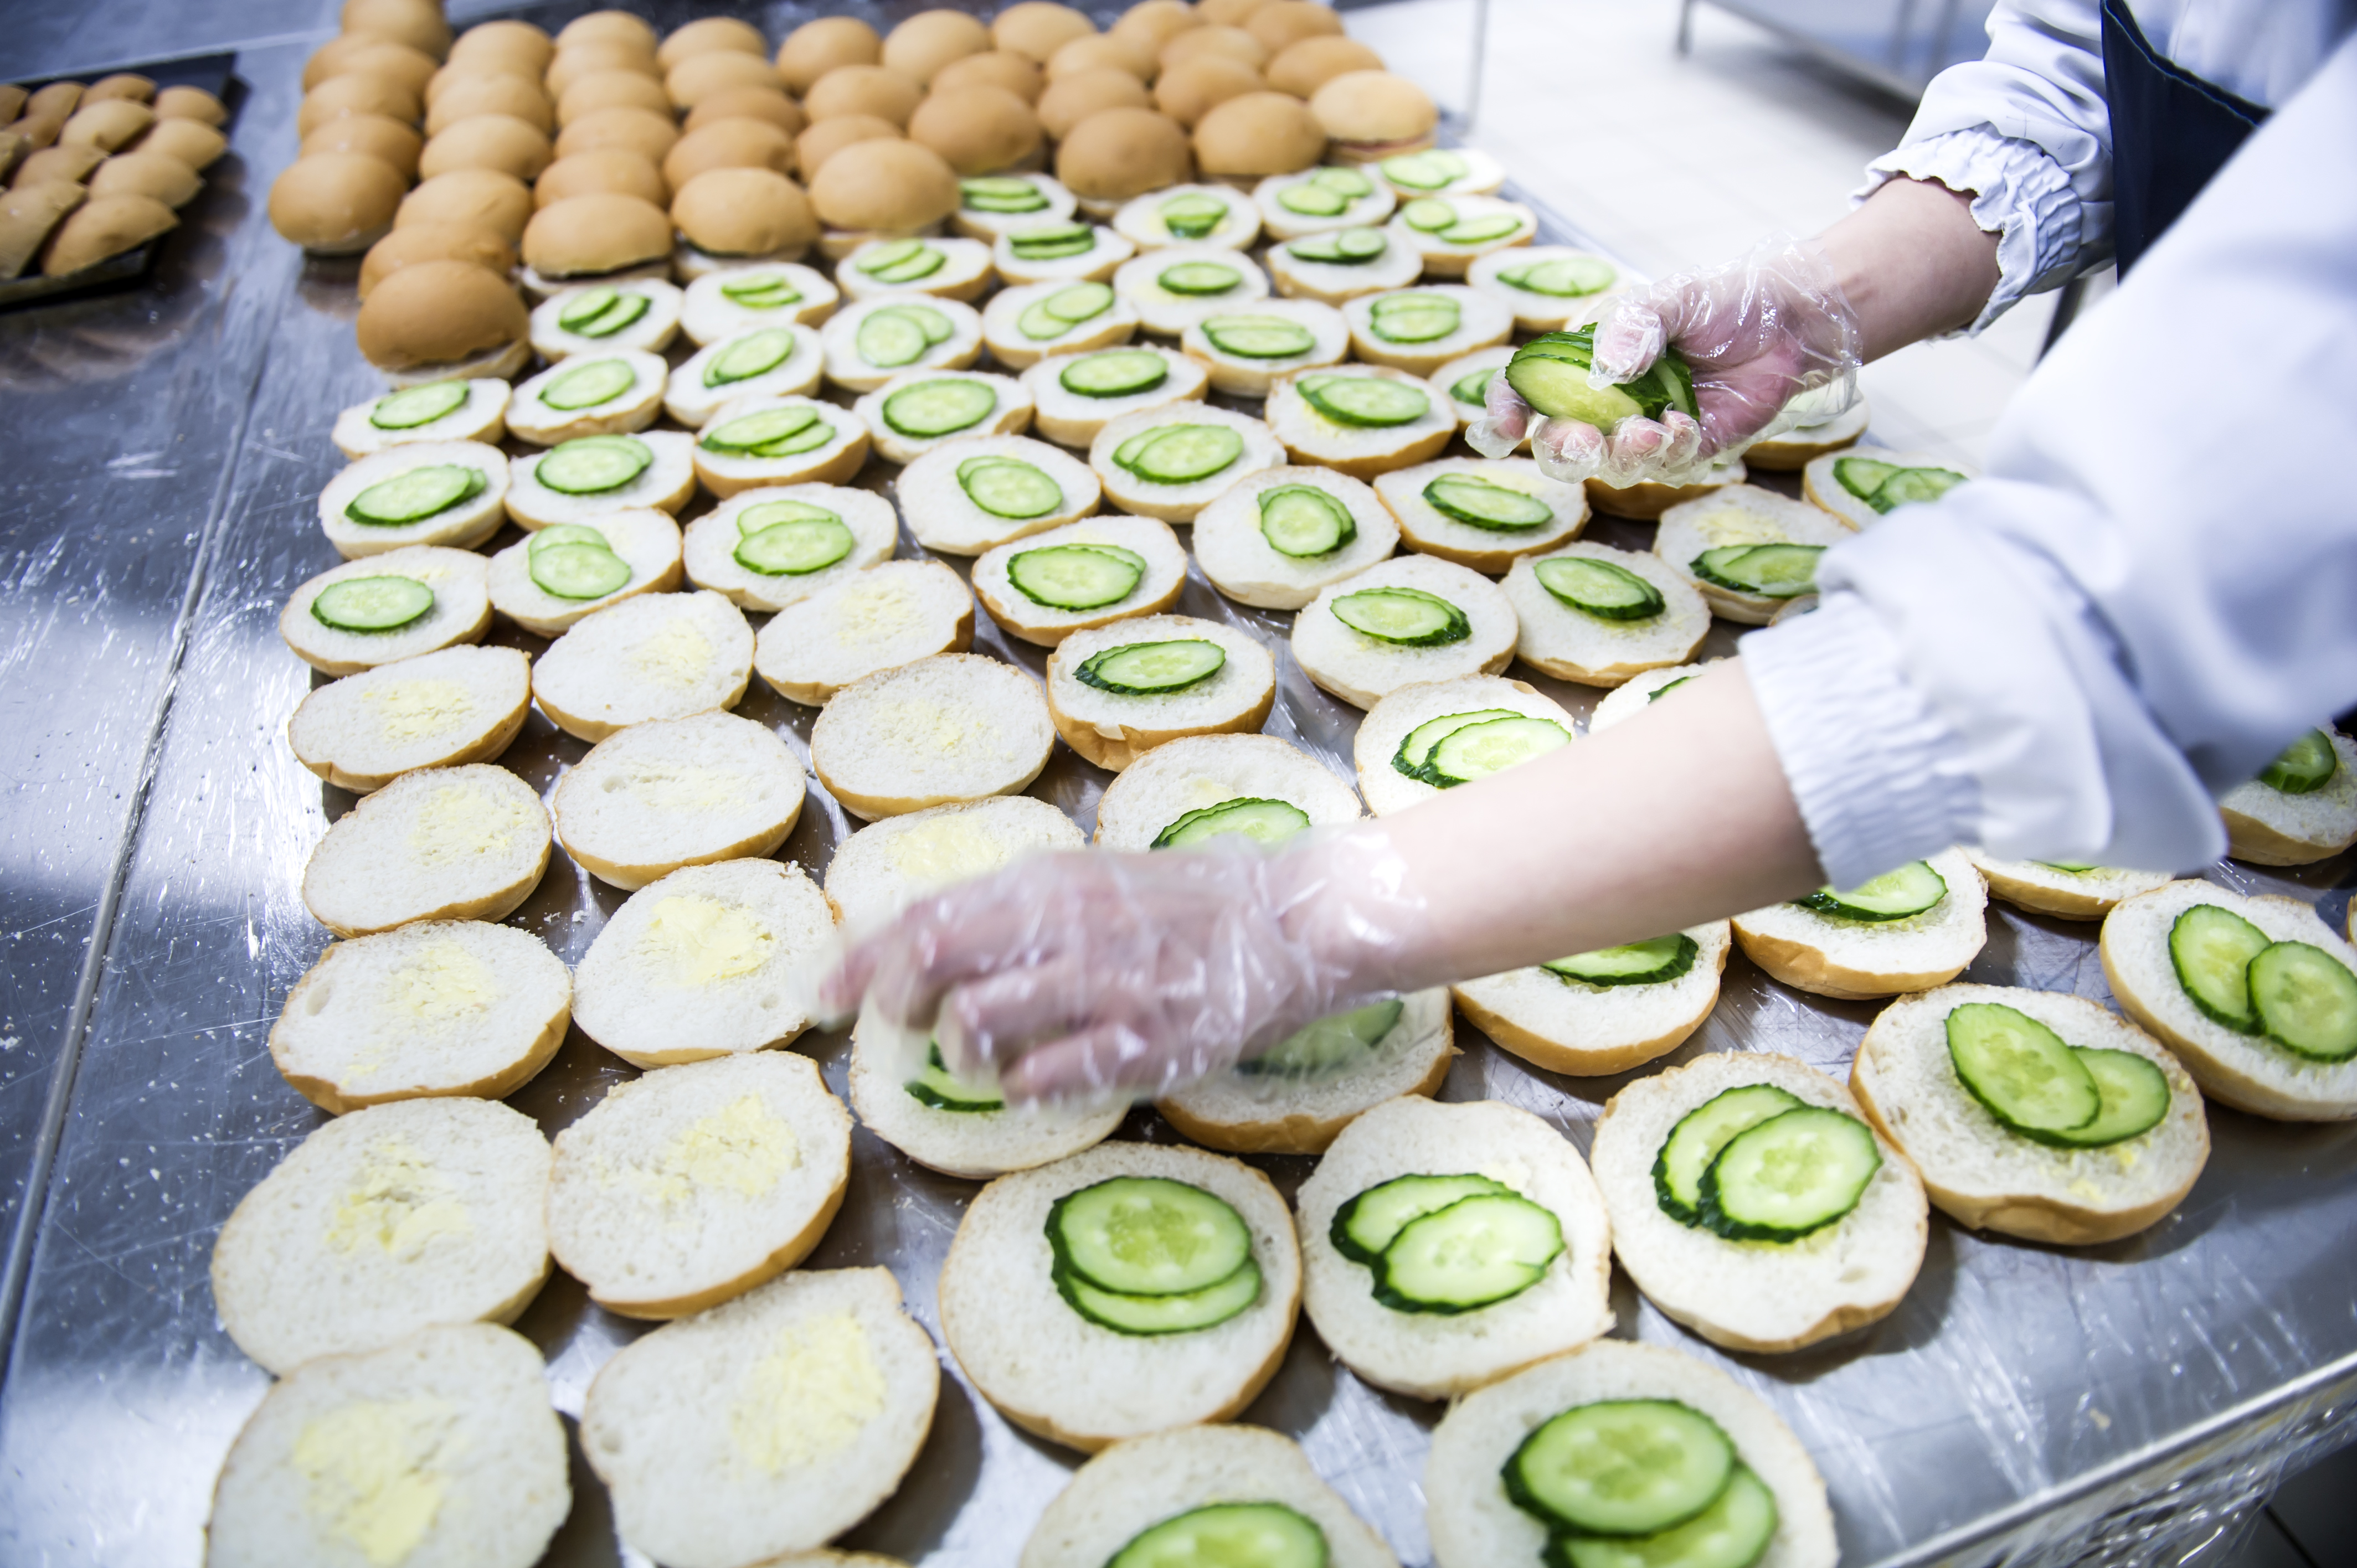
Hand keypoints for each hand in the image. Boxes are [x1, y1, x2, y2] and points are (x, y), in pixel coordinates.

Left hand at [820, 831, 1424, 1102]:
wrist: (1291, 918)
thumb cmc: (1180, 907)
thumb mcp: (1086, 883)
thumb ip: (1010, 911)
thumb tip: (916, 944)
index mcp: (1044, 883)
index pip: (922, 916)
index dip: (859, 960)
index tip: (820, 997)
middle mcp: (1063, 927)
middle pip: (929, 964)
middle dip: (899, 1006)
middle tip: (914, 1028)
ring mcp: (1103, 985)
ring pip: (975, 1026)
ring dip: (966, 1055)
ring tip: (995, 1058)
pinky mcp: (1143, 1040)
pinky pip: (1047, 1078)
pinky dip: (1027, 1089)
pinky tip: (1046, 1080)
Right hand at [1471, 235, 1862, 486]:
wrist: (1788, 323)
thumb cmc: (1721, 302)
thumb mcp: (1669, 298)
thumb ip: (1634, 327)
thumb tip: (1607, 368)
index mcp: (1586, 363)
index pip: (1527, 391)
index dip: (1506, 411)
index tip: (1506, 428)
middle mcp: (1608, 403)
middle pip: (1559, 444)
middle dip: (1564, 449)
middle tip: (1584, 440)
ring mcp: (1644, 430)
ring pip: (1609, 466)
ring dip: (1622, 455)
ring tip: (1649, 430)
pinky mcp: (1686, 450)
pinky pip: (1664, 469)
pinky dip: (1670, 451)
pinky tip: (1687, 423)